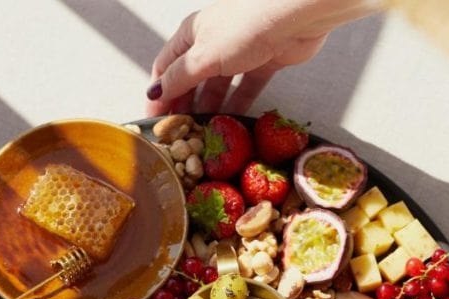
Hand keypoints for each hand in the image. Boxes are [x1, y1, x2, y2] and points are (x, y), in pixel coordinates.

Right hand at [146, 0, 382, 115]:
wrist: (294, 17)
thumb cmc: (244, 27)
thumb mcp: (204, 56)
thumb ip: (179, 78)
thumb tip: (155, 94)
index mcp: (192, 34)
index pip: (166, 67)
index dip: (158, 94)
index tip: (154, 120)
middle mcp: (213, 42)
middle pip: (191, 80)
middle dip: (184, 106)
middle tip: (179, 133)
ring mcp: (239, 53)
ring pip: (218, 87)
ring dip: (210, 109)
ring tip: (203, 133)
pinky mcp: (263, 62)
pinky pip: (245, 89)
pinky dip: (237, 106)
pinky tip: (231, 124)